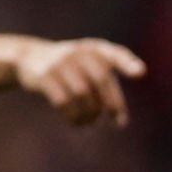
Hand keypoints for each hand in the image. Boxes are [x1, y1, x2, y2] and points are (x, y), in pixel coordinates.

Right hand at [16, 38, 145, 126]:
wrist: (31, 57)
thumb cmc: (71, 68)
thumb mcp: (88, 65)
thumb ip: (107, 85)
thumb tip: (120, 122)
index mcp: (94, 48)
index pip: (115, 53)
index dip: (128, 63)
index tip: (141, 73)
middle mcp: (79, 52)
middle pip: (101, 80)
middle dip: (113, 104)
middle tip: (119, 123)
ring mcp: (60, 62)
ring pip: (82, 94)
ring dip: (90, 114)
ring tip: (91, 122)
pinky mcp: (45, 76)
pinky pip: (63, 101)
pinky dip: (73, 117)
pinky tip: (77, 123)